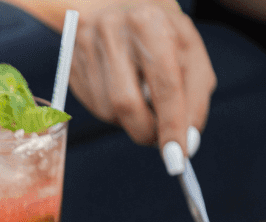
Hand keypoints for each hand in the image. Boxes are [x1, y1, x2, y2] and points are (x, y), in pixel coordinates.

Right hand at [69, 1, 214, 150]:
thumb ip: (194, 92)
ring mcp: (85, 51)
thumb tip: (186, 140)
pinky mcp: (71, 67)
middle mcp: (112, 34)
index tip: (179, 156)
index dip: (173, 124)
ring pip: (109, 110)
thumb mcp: (187, 46)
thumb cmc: (158, 26)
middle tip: (161, 141)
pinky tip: (123, 90)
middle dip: (148, 131)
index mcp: (149, 22)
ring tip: (144, 98)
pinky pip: (95, 107)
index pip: (164, 84)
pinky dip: (115, 111)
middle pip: (127, 104)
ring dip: (132, 120)